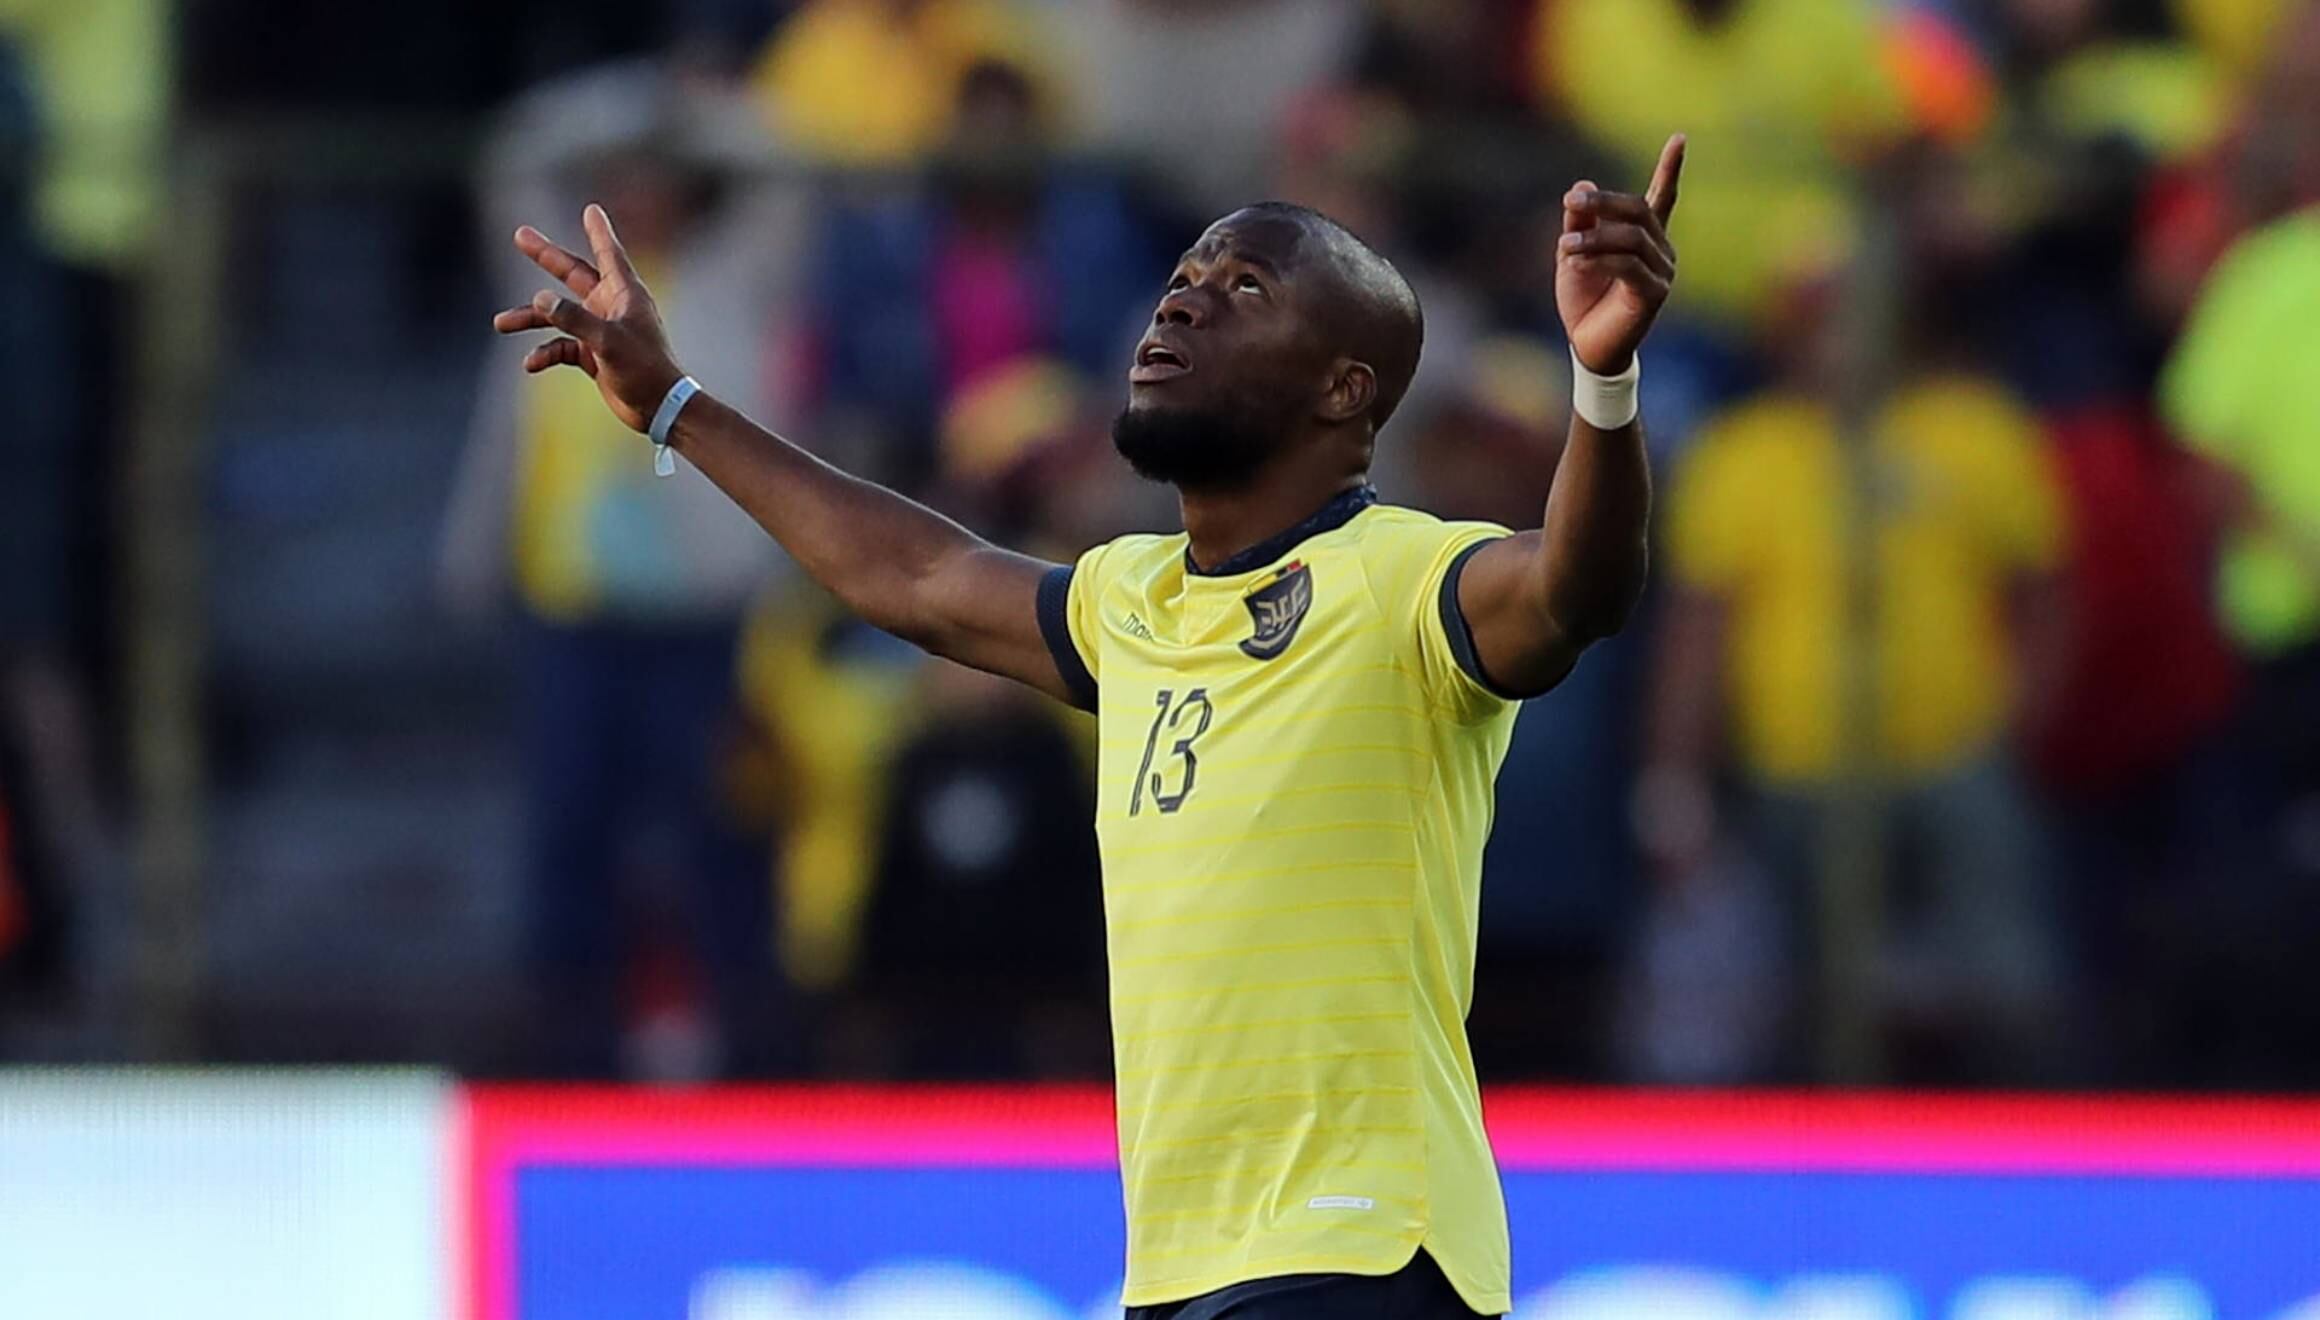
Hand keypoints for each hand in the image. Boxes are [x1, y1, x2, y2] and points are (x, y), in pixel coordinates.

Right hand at [491, 204, 683, 432]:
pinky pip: (560, 346)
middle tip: (520, 235)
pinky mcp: (592, 354)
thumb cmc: (644, 370)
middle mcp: (610, 306)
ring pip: (557, 315)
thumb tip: (539, 299)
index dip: (598, 231)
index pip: (609, 253)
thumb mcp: (608, 342)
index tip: (592, 209)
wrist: (658, 408)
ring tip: (500, 323)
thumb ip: (574, 319)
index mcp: (625, 294)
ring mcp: (599, 329)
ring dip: (531, 318)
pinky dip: (544, 353)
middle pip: (572, 274)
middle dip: (546, 257)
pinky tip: (530, 363)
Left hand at [1557, 134, 1684, 376]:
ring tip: (1563, 248)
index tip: (1680, 137)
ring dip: (1593, 237)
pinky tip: (1574, 262)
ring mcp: (1662, 272)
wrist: (1587, 346)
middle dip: (1604, 202)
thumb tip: (1582, 184)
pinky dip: (1599, 259)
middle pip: (1638, 210)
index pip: (1662, 197)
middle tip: (1571, 202)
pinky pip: (1628, 265)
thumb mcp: (1574, 252)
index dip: (1671, 168)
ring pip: (1631, 238)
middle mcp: (1661, 250)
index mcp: (1645, 237)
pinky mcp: (1654, 294)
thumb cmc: (1583, 300)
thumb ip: (1579, 221)